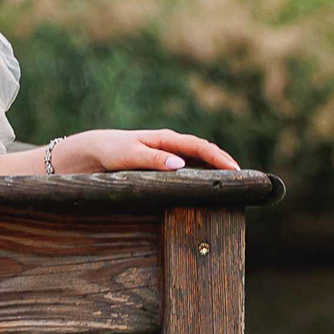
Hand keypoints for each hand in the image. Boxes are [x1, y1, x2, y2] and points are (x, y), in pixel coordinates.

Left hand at [52, 128, 239, 175]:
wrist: (89, 153)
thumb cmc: (108, 151)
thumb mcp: (128, 155)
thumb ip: (153, 160)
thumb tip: (181, 165)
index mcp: (166, 140)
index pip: (201, 147)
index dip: (221, 158)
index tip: (237, 171)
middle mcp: (170, 148)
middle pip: (205, 154)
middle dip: (226, 165)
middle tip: (244, 182)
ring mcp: (167, 158)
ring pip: (198, 165)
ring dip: (214, 174)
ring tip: (232, 189)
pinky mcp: (161, 170)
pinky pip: (186, 173)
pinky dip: (200, 180)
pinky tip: (206, 194)